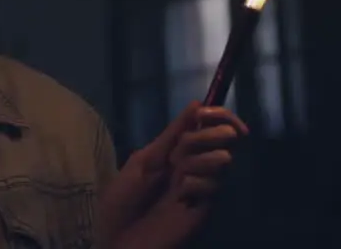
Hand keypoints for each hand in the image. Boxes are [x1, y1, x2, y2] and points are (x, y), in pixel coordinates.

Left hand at [99, 101, 247, 248]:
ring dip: (197, 163)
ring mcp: (201, 186)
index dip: (218, 114)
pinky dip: (196, 186)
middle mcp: (193, 164)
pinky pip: (214, 186)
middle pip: (224, 137)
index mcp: (176, 150)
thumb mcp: (143, 161)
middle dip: (205, 136)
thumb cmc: (121, 199)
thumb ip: (171, 135)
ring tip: (176, 181)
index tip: (210, 111)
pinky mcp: (206, 207)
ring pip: (223, 160)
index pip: (208, 124)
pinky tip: (180, 200)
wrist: (117, 238)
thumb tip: (196, 104)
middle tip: (180, 151)